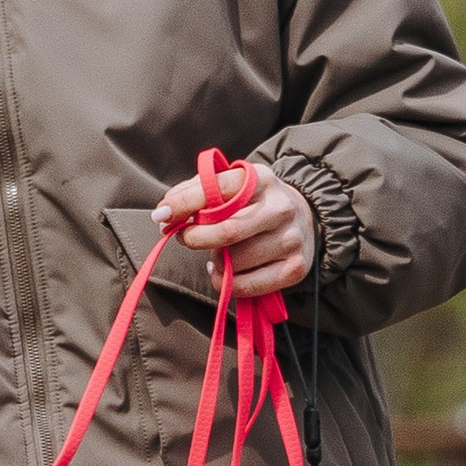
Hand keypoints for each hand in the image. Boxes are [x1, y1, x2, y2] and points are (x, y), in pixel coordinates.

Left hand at [153, 159, 315, 299]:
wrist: (303, 219)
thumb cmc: (253, 203)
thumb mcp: (231, 186)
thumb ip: (196, 191)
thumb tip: (164, 213)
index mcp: (261, 179)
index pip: (216, 190)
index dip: (182, 203)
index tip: (162, 215)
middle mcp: (280, 207)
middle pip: (226, 232)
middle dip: (195, 238)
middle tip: (184, 238)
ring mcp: (290, 239)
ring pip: (234, 262)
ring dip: (215, 262)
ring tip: (218, 253)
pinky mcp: (295, 268)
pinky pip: (246, 285)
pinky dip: (226, 283)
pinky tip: (226, 271)